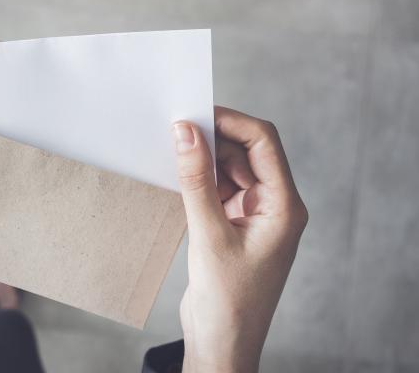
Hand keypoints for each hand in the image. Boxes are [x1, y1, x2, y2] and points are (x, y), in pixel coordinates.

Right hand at [172, 106, 306, 372]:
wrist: (223, 343)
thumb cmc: (228, 301)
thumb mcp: (209, 235)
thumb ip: (196, 181)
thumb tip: (186, 133)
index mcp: (284, 206)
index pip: (263, 143)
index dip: (231, 122)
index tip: (196, 113)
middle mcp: (275, 206)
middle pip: (248, 152)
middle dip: (214, 137)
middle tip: (177, 129)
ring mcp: (256, 215)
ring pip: (232, 168)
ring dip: (206, 158)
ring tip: (173, 150)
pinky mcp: (236, 225)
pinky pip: (220, 188)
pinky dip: (201, 178)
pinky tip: (179, 175)